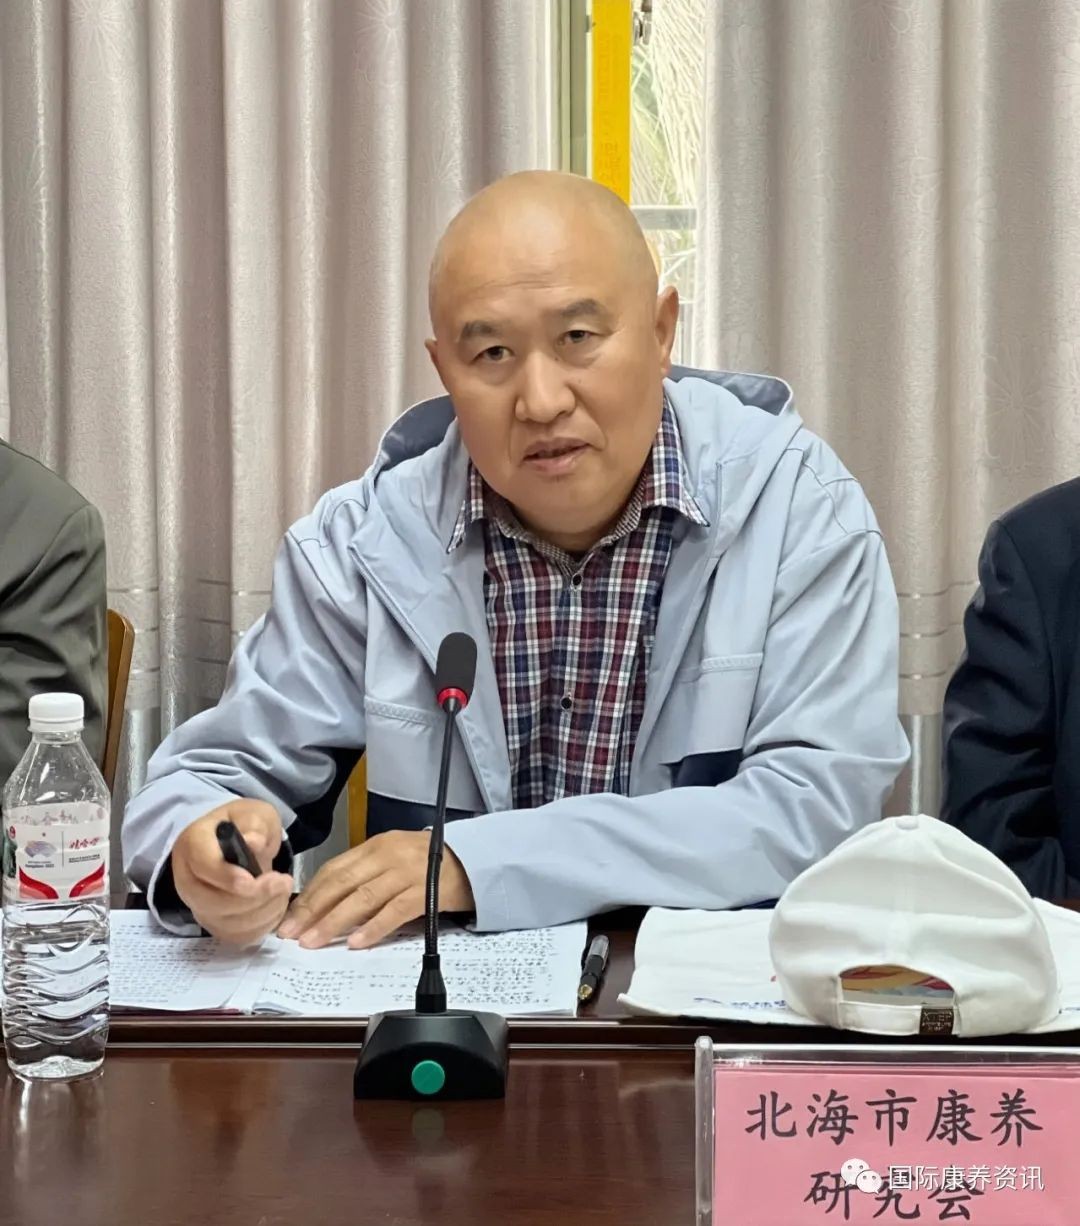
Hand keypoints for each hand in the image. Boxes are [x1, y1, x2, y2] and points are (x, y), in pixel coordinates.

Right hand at [171, 799, 293, 946]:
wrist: (233, 841)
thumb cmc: (243, 825)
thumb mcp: (253, 813)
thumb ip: (254, 825)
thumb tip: (254, 842)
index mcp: (192, 844)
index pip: (204, 867)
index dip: (230, 877)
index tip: (259, 878)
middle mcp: (187, 879)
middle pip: (212, 902)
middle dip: (254, 898)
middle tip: (283, 882)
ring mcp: (198, 906)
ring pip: (225, 923)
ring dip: (263, 912)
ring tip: (283, 891)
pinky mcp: (213, 923)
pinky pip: (235, 937)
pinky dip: (261, 926)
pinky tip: (275, 906)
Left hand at [277, 830, 473, 949]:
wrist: (473, 860)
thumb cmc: (428, 864)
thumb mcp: (393, 859)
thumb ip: (364, 875)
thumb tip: (327, 904)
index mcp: (375, 846)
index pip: (334, 870)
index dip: (309, 894)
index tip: (289, 916)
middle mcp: (387, 855)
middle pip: (342, 883)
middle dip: (313, 909)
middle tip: (292, 933)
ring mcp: (406, 872)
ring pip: (363, 897)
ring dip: (334, 921)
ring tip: (315, 941)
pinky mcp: (425, 890)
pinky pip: (394, 911)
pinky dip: (373, 927)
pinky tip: (356, 942)